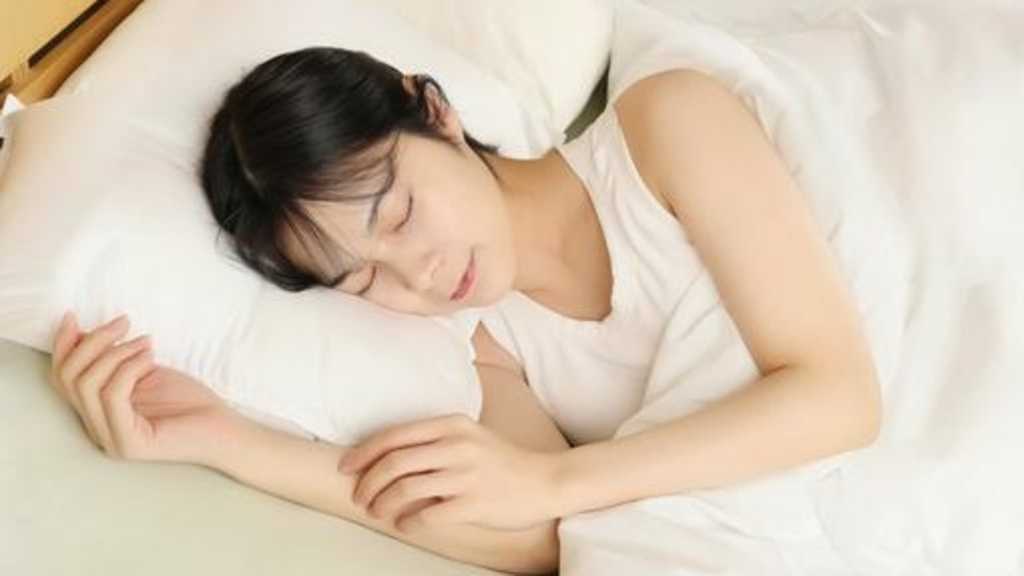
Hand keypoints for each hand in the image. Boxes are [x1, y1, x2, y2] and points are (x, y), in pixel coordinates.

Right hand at [50, 311, 242, 466]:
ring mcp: (111, 440)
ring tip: (145, 342)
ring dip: (116, 352)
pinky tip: (150, 358)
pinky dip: (128, 367)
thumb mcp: (144, 372)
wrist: (224, 429)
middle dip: (93, 342)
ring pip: (87, 385)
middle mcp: (98, 430)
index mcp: (98, 413)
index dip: (63, 345)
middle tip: (124, 323)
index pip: (62, 379)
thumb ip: (114, 360)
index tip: (75, 316)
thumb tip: (83, 333)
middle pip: (69, 378)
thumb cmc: (189, 400)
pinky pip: (112, 394)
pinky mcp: (129, 443)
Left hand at [339, 414, 560, 531]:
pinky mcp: (474, 503)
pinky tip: (405, 525)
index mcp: (452, 424)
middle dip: (367, 482)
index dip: (363, 452)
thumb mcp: (469, 436)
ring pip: (405, 489)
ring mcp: (466, 475)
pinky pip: (427, 515)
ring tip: (378, 513)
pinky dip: (408, 522)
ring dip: (382, 504)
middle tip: (360, 497)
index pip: (394, 435)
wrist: (544, 481)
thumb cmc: (502, 461)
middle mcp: (457, 445)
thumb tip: (387, 455)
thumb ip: (434, 440)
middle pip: (394, 462)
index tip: (347, 468)